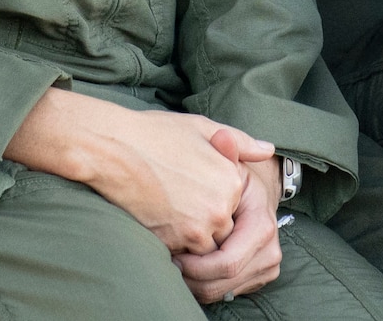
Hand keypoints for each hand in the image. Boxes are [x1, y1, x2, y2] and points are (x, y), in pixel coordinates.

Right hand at [5, 88, 271, 254]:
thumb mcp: (202, 128)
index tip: (191, 182)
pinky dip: (173, 243)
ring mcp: (197, 228)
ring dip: (190, 234)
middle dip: (205, 219)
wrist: (114, 149)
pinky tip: (158, 217)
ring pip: (204, 245)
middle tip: (178, 196)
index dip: (213, 194)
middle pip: (223, 228)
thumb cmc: (155, 134)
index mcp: (232, 179)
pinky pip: (182, 254)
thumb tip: (268, 150)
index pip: (234, 203)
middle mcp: (221, 207)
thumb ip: (240, 142)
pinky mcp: (173, 242)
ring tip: (168, 207)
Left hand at [173, 156, 286, 302]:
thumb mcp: (226, 156)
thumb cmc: (230, 170)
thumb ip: (226, 146)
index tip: (170, 253)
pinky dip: (201, 286)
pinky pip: (224, 293)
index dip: (194, 264)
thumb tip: (222, 137)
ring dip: (192, 284)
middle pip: (222, 283)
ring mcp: (266, 266)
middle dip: (190, 278)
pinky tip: (186, 269)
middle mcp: (270, 249)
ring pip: (220, 292)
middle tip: (166, 262)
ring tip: (173, 264)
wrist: (251, 187)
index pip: (227, 261)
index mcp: (262, 223)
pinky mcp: (257, 277)